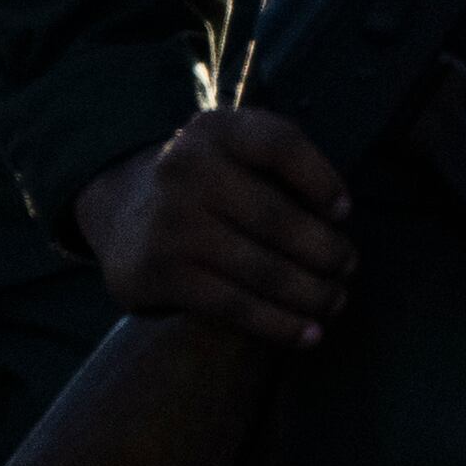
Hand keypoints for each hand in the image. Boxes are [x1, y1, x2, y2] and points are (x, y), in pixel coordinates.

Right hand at [80, 106, 355, 347]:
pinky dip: (279, 323)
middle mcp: (187, 170)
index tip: (345, 211)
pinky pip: (234, 305)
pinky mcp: (158, 274)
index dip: (321, 179)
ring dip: (311, 293)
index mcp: (216, 130)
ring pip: (262, 270)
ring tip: (335, 302)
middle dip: (326, 250)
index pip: (280, 145)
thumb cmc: (206, 181)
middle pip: (278, 218)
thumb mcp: (234, 148)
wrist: (116, 209)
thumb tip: (336, 218)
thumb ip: (282, 164)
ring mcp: (170, 223)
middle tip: (349, 267)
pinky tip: (308, 334)